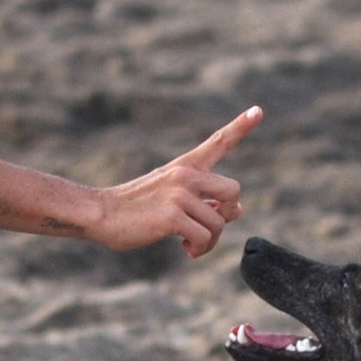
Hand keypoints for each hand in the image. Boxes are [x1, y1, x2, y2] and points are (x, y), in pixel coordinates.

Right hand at [94, 107, 261, 255]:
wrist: (101, 213)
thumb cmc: (136, 207)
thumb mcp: (171, 195)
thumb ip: (205, 199)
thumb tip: (239, 210)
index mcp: (185, 165)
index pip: (219, 141)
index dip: (241, 126)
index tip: (259, 110)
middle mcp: (185, 174)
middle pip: (234, 191)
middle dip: (227, 214)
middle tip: (209, 225)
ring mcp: (179, 194)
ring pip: (219, 222)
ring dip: (210, 241)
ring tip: (191, 245)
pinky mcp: (172, 216)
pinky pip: (204, 237)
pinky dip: (199, 249)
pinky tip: (184, 249)